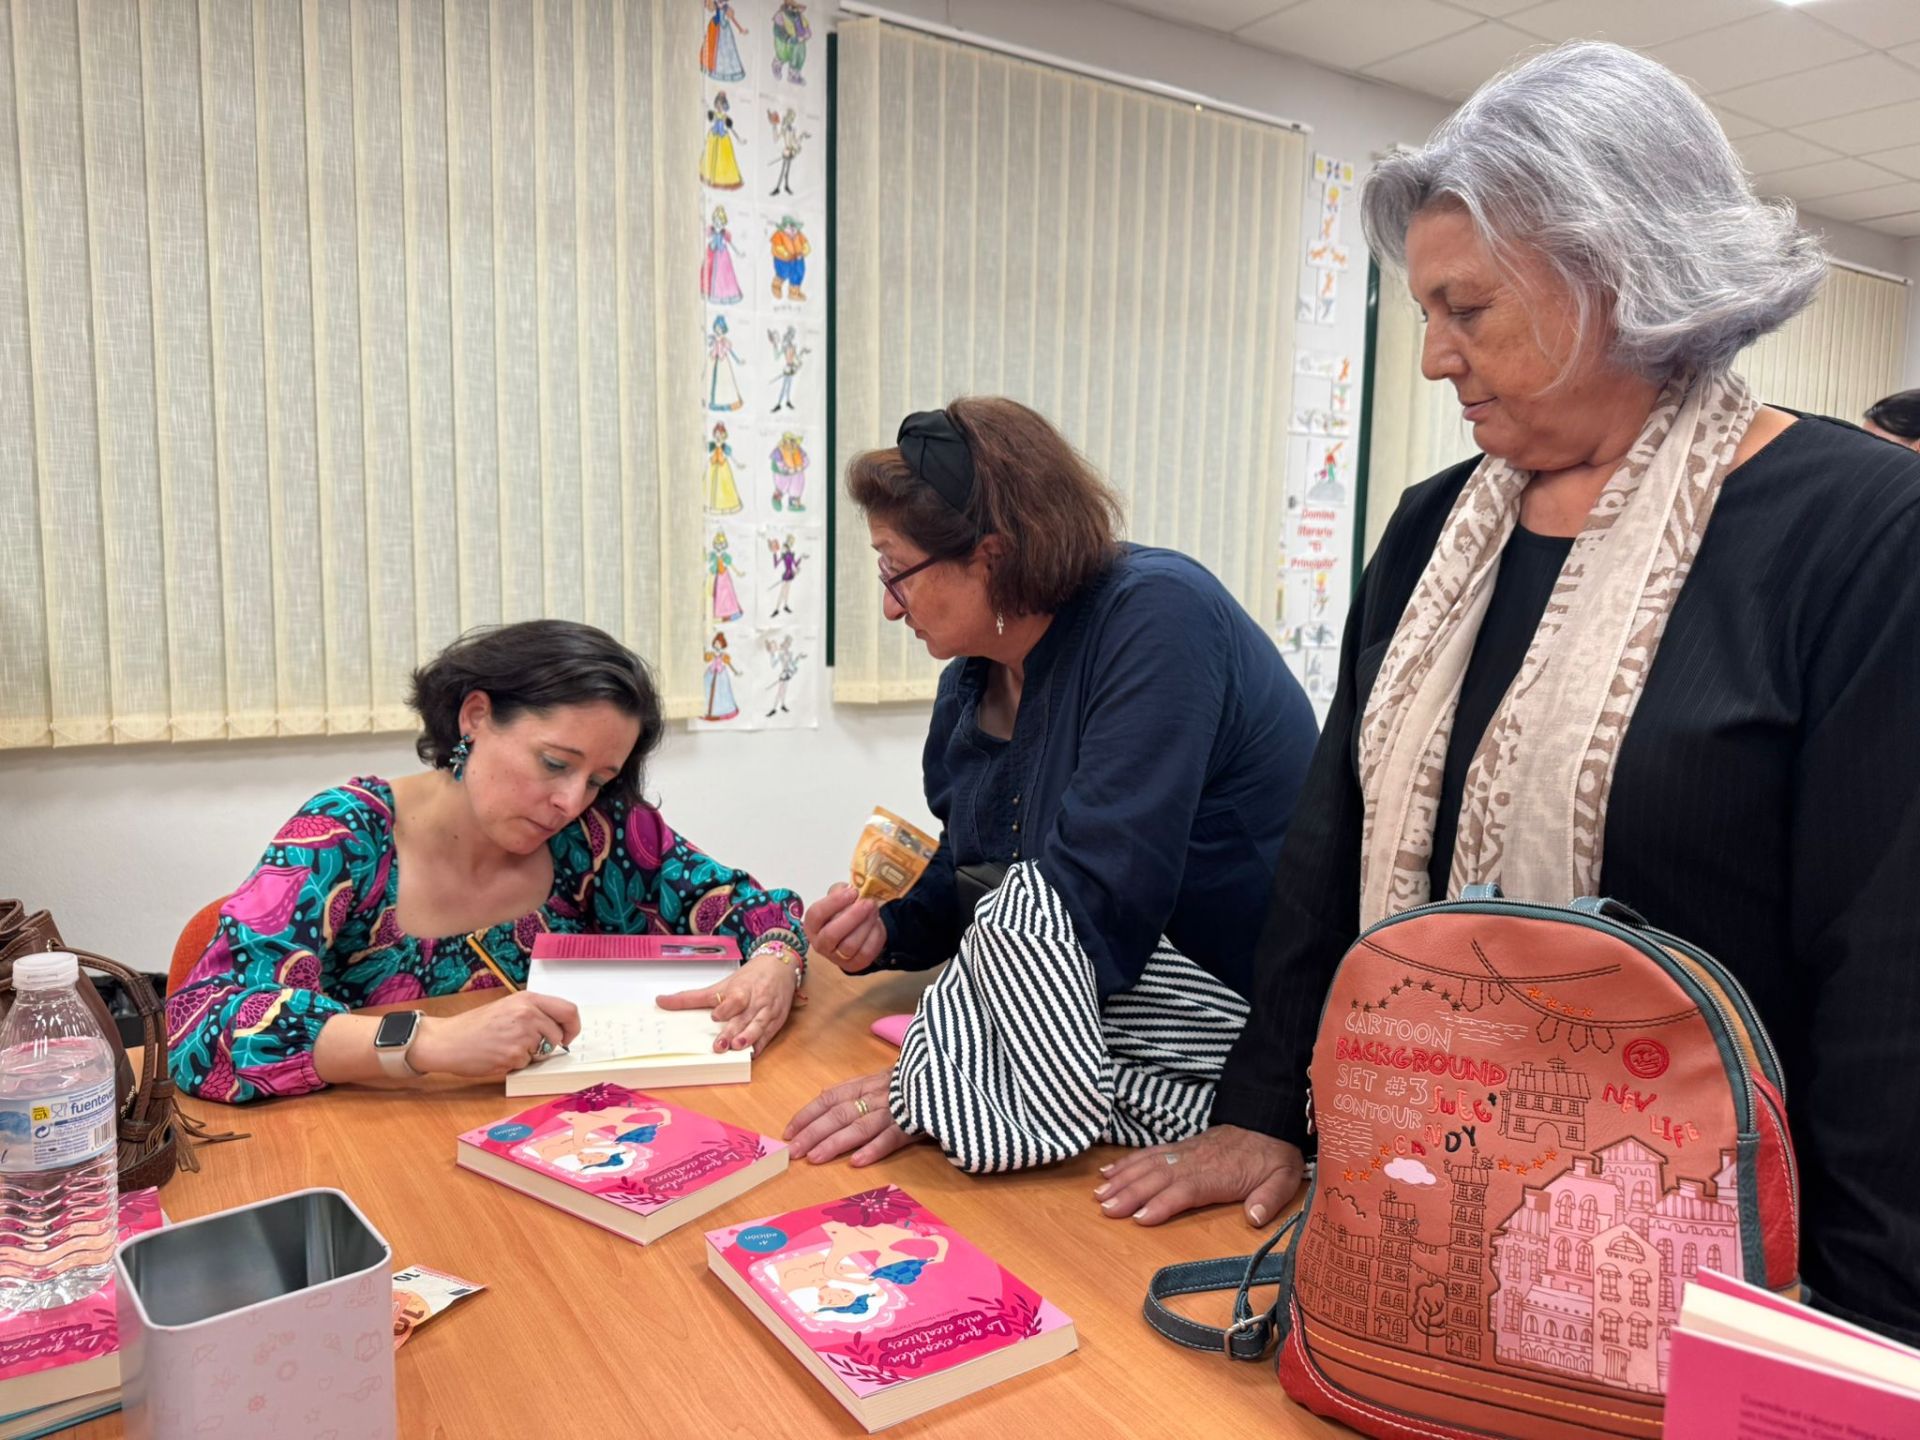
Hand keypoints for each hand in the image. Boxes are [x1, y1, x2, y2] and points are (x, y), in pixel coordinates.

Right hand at [409, 992, 579, 1077]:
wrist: (447, 1040)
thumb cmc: (475, 1026)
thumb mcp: (508, 1008)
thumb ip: (534, 1013)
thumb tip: (560, 1028)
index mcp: (527, 999)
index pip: (568, 1010)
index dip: (573, 1026)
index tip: (568, 1036)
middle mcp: (527, 1014)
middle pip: (558, 1035)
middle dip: (548, 1046)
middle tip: (528, 1047)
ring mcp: (521, 1035)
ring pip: (543, 1052)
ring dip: (530, 1056)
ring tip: (507, 1047)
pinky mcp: (513, 1055)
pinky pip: (526, 1064)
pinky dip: (515, 1064)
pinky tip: (498, 1055)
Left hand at [657, 951, 797, 1051]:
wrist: (780, 965)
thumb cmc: (749, 977)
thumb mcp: (721, 985)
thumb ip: (692, 997)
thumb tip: (660, 1001)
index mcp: (742, 989)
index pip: (735, 999)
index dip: (726, 1008)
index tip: (715, 1015)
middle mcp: (756, 1000)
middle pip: (744, 1017)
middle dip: (733, 1031)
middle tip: (720, 1045)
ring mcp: (768, 1011)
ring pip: (759, 1026)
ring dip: (749, 1037)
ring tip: (737, 1047)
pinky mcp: (777, 1021)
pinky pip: (769, 1035)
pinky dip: (761, 1044)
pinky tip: (752, 1053)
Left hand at [783, 1069, 920, 1166]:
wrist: (955, 1072)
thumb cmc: (919, 1080)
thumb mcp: (886, 1079)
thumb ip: (861, 1089)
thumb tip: (826, 1100)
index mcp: (869, 1084)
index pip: (830, 1098)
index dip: (808, 1114)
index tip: (788, 1132)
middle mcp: (878, 1095)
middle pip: (839, 1113)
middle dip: (812, 1133)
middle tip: (792, 1152)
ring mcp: (896, 1108)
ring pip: (859, 1126)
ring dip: (834, 1143)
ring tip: (814, 1158)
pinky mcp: (916, 1121)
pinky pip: (893, 1136)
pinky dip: (874, 1149)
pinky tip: (857, 1163)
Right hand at [804, 883, 886, 974]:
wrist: (858, 931)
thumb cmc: (844, 911)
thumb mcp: (839, 897)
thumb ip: (841, 891)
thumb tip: (849, 889)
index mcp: (812, 925)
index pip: (816, 915)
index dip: (834, 902)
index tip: (852, 892)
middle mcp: (820, 944)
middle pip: (831, 934)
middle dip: (852, 917)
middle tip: (867, 903)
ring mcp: (836, 958)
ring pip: (850, 945)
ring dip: (865, 924)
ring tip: (874, 909)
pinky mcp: (854, 965)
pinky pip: (865, 952)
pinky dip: (874, 935)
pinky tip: (876, 923)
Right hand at [1092, 1125, 1305, 1227]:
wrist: (1268, 1121)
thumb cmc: (1273, 1155)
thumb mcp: (1284, 1177)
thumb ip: (1269, 1198)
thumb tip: (1254, 1217)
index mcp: (1217, 1174)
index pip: (1184, 1190)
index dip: (1162, 1204)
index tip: (1140, 1218)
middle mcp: (1194, 1161)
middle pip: (1157, 1178)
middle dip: (1130, 1193)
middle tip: (1105, 1208)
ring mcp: (1184, 1152)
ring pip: (1147, 1164)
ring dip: (1122, 1179)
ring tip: (1099, 1194)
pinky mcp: (1179, 1147)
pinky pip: (1150, 1153)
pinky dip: (1128, 1162)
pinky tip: (1110, 1171)